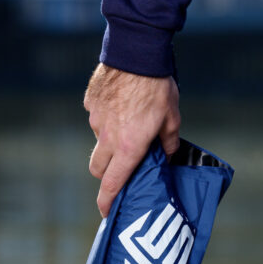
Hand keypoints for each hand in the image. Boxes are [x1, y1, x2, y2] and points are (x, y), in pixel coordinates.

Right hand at [84, 64, 180, 216]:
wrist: (136, 51)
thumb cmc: (158, 87)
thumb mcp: (172, 119)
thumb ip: (168, 143)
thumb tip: (166, 155)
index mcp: (128, 148)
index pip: (112, 184)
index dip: (107, 201)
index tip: (105, 212)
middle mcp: (107, 137)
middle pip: (98, 168)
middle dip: (106, 175)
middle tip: (120, 172)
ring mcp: (96, 119)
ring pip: (98, 142)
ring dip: (109, 144)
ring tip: (128, 128)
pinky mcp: (90, 102)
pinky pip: (96, 118)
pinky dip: (107, 119)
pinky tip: (121, 107)